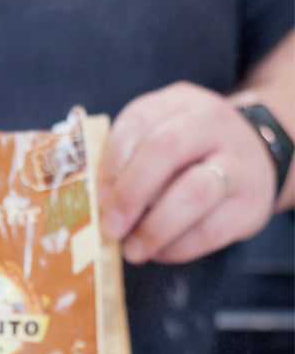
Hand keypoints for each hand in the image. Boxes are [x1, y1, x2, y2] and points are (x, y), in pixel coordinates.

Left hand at [98, 82, 276, 264]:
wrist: (258, 159)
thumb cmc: (192, 154)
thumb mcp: (163, 135)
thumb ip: (129, 160)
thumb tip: (95, 206)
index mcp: (179, 101)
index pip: (137, 123)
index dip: (112, 165)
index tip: (96, 200)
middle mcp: (212, 124)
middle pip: (166, 150)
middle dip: (130, 194)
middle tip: (111, 228)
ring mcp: (237, 163)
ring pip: (195, 192)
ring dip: (155, 227)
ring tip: (133, 250)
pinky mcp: (250, 204)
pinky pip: (210, 230)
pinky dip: (178, 247)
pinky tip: (161, 252)